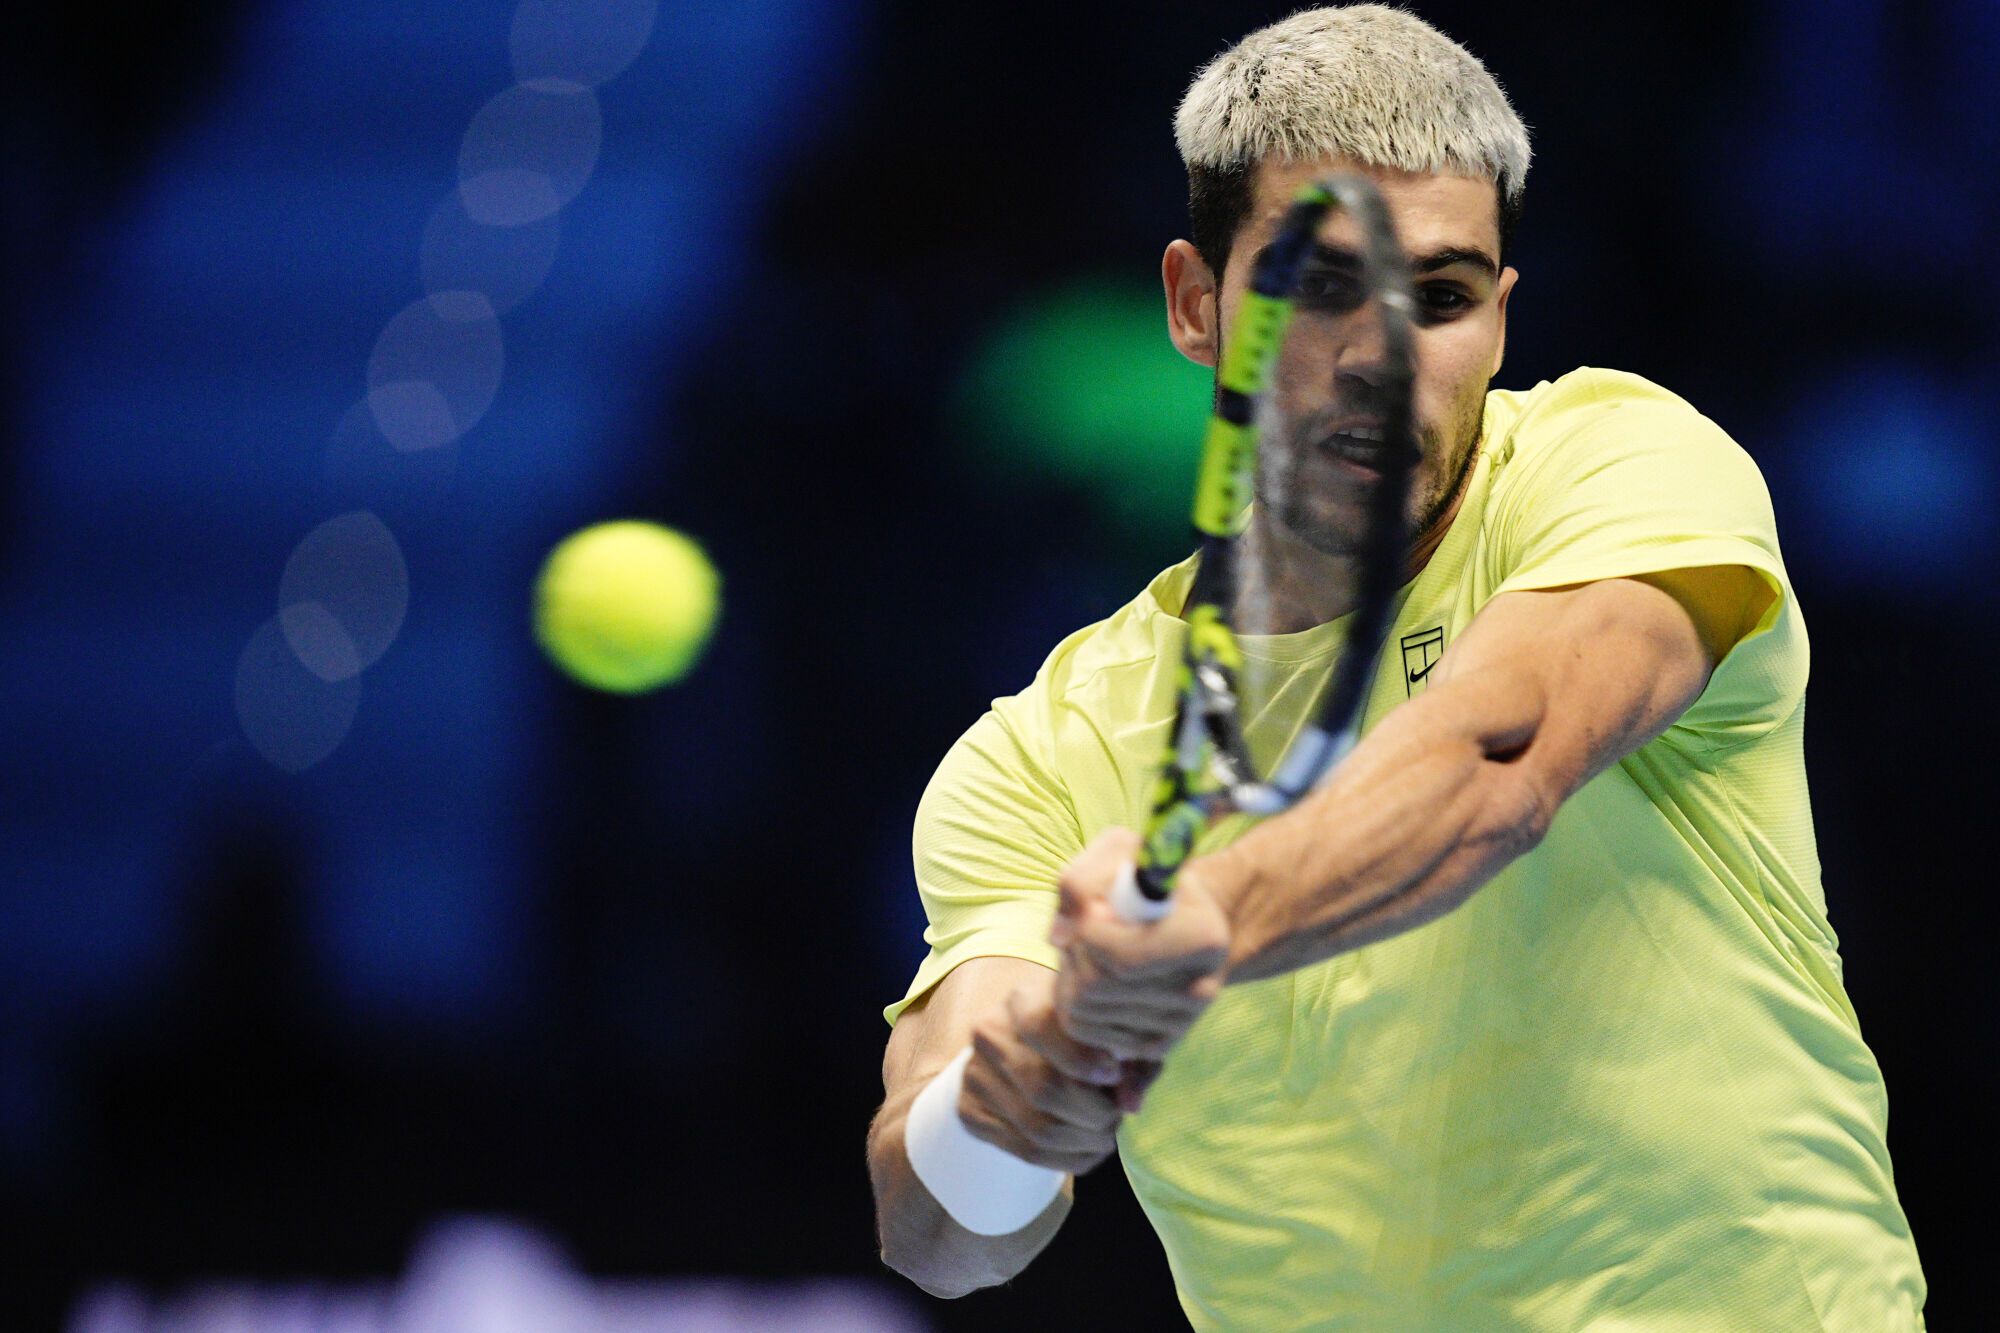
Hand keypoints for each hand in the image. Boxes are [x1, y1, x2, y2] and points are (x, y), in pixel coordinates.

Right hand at [957, 969, 1125, 1174]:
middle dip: (1093, 1114)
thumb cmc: (1081, 1038)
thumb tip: (1130, 1105)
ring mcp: (975, 1075)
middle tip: (1116, 1118)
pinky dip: (1067, 1159)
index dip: (1082, 1058)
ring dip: (1084, 1142)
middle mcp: (989, 1034)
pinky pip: (1025, 1152)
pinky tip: (1086, 1149)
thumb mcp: (1111, 1037)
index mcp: (1022, 1001)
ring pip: (1037, 1128)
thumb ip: (1132, 1063)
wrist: (1022, 1049)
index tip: (1115, 1074)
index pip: (1041, 1028)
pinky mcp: (970, 1112)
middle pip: (1043, 1089)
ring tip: (1105, 1135)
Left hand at [1049, 829, 1229, 1105]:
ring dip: (1069, 974)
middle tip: (1085, 928)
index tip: (1092, 908)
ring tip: (1092, 950)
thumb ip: (1080, 881)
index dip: (1087, 930)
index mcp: (1205, 938)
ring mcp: (1178, 1024)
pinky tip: (1094, 977)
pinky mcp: (1154, 1046)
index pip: (1121, 958)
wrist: (1178, 919)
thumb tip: (1059, 936)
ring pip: (1083, 1010)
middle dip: (1074, 952)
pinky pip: (1084, 1031)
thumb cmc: (1142, 880)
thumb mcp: (1117, 854)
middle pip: (1095, 986)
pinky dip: (1073, 1001)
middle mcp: (1200, 989)